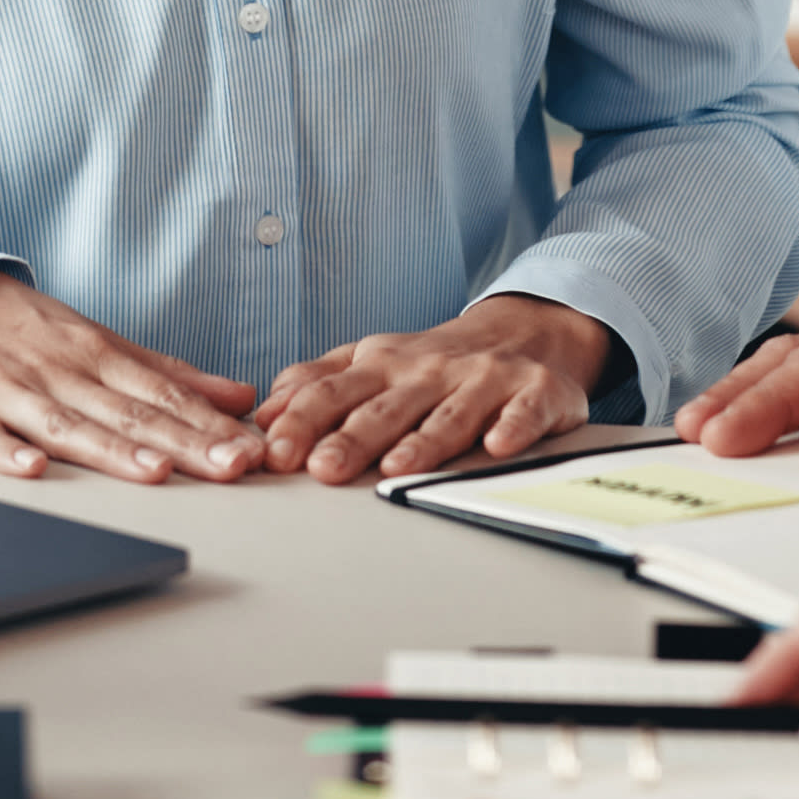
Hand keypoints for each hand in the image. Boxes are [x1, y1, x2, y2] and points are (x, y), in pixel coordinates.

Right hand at [0, 268, 264, 484]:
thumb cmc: (18, 330)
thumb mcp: (97, 341)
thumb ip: (167, 372)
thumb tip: (238, 396)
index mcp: (93, 356)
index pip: (161, 394)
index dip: (209, 424)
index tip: (252, 450)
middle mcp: (54, 371)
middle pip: (125, 413)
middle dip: (182, 441)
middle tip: (232, 466)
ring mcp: (1, 387)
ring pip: (63, 424)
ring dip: (111, 448)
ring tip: (157, 470)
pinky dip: (3, 451)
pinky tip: (33, 469)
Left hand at [251, 294, 614, 483]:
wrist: (525, 329)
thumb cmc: (436, 360)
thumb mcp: (373, 360)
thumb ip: (319, 382)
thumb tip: (265, 412)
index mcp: (383, 364)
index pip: (334, 392)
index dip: (303, 421)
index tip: (275, 452)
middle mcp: (429, 370)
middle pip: (385, 408)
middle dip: (352, 438)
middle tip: (322, 469)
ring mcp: (483, 381)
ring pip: (449, 416)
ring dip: (422, 442)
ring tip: (395, 468)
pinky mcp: (533, 393)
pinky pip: (522, 412)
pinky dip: (512, 428)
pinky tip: (498, 446)